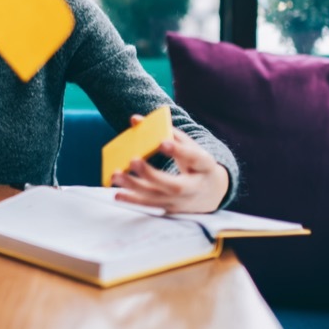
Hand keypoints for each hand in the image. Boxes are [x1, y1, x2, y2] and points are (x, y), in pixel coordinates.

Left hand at [110, 121, 229, 213]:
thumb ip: (164, 131)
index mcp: (204, 165)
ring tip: (116, 175)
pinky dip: (133, 200)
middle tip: (133, 160)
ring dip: (135, 187)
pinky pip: (150, 206)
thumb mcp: (188, 145)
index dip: (178, 151)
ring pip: (158, 198)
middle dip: (151, 174)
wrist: (212, 192)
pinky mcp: (171, 209)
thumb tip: (135, 119)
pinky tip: (117, 194)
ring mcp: (182, 202)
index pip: (193, 158)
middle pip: (174, 185)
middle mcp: (195, 187)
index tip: (162, 143)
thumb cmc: (195, 162)